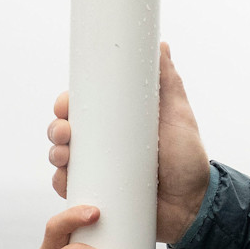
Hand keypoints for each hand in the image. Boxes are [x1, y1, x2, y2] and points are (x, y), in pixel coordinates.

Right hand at [48, 42, 210, 242]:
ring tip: (66, 155)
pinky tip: (66, 178)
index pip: (81, 109)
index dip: (66, 104)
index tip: (66, 105)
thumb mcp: (178, 116)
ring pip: (61, 158)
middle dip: (56, 128)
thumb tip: (161, 44)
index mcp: (116, 124)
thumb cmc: (187, 159)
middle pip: (64, 131)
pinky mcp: (97, 196)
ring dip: (55, 153)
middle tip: (66, 131)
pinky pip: (68, 188)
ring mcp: (99, 171)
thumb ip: (168, 81)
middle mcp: (103, 146)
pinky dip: (62, 183)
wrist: (194, 204)